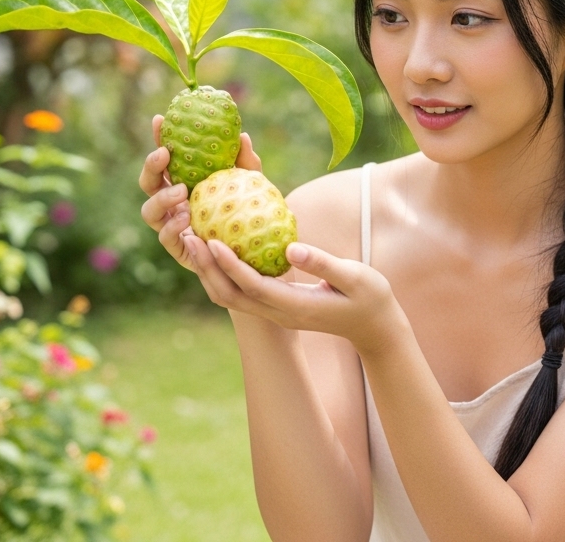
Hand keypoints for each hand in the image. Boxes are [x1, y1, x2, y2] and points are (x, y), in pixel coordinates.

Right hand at [138, 113, 261, 275]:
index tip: (160, 120)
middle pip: (148, 182)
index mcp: (185, 181)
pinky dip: (171, 227)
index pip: (166, 158)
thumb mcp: (251, 185)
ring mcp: (173, 225)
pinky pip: (165, 238)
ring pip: (149, 211)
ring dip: (161, 198)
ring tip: (181, 190)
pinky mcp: (179, 249)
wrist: (257, 252)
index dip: (159, 139)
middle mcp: (173, 203)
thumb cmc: (250, 212)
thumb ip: (247, 163)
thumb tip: (243, 135)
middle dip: (151, 166)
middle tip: (165, 155)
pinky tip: (185, 217)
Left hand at [205, 237, 405, 355]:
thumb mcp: (356, 277)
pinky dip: (224, 274)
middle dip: (207, 268)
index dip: (229, 265)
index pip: (253, 286)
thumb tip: (290, 248)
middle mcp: (279, 314)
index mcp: (296, 306)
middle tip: (189, 236)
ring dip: (209, 272)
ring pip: (231, 297)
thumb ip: (324, 263)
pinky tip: (217, 250)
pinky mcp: (277, 307)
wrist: (375, 328)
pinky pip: (242, 293)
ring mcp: (277, 314)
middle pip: (231, 295)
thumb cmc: (370, 299)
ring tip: (193, 240)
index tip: (211, 240)